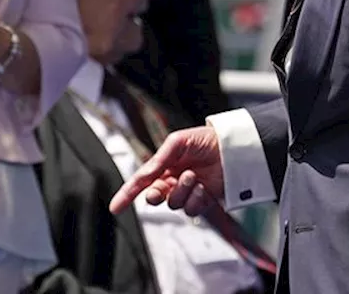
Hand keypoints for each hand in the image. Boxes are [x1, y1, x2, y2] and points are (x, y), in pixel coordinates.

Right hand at [110, 125, 224, 215]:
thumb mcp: (177, 142)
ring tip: (193, 176)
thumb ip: (159, 159)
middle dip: (156, 195)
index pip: (140, 182)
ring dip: (182, 191)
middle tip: (160, 190)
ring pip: (174, 203)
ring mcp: (188, 191)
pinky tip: (203, 187)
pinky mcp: (203, 200)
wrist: (233, 147)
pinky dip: (196, 200)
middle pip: (155, 197)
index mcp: (163, 166)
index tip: (115, 207)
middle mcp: (173, 180)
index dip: (126, 195)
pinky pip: (192, 209)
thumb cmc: (205, 139)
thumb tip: (145, 174)